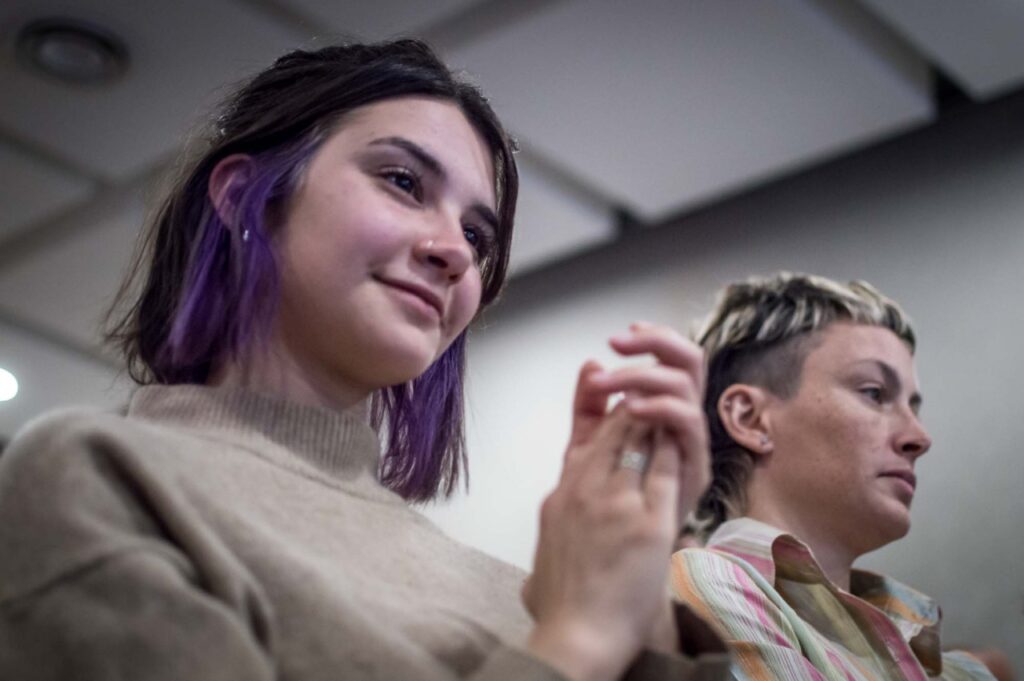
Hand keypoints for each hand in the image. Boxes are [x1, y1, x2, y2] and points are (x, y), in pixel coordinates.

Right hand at [522, 323, 710, 680]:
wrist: (574, 635)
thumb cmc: (560, 606)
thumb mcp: (539, 558)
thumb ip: (547, 545)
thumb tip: (535, 563)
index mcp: (560, 493)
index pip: (584, 434)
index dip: (600, 404)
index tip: (608, 382)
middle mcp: (583, 488)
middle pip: (613, 427)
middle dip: (636, 404)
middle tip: (652, 388)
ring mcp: (614, 501)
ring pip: (637, 437)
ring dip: (656, 417)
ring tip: (670, 401)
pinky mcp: (646, 520)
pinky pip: (663, 468)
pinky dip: (673, 447)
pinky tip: (683, 435)